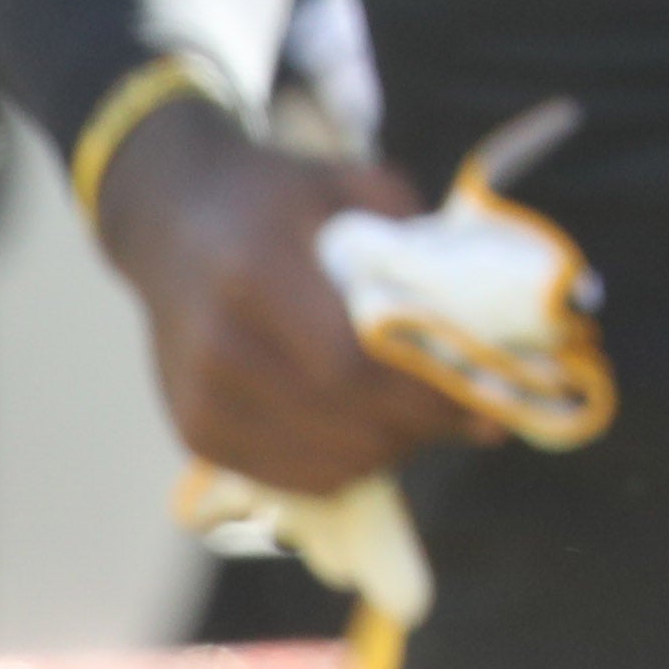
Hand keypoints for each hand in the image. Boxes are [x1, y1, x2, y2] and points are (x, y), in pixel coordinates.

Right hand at [93, 115, 487, 496]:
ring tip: (429, 416)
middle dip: (425, 424)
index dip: (427, 390)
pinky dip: (350, 466)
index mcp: (256, 276)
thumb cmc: (283, 201)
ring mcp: (199, 399)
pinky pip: (293, 478)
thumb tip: (494, 329)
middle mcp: (218, 348)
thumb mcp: (353, 189)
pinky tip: (378, 432)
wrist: (175, 222)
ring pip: (326, 461)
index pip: (353, 364)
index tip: (488, 389)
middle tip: (475, 410)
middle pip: (345, 419)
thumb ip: (417, 250)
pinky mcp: (195, 435)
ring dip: (393, 449)